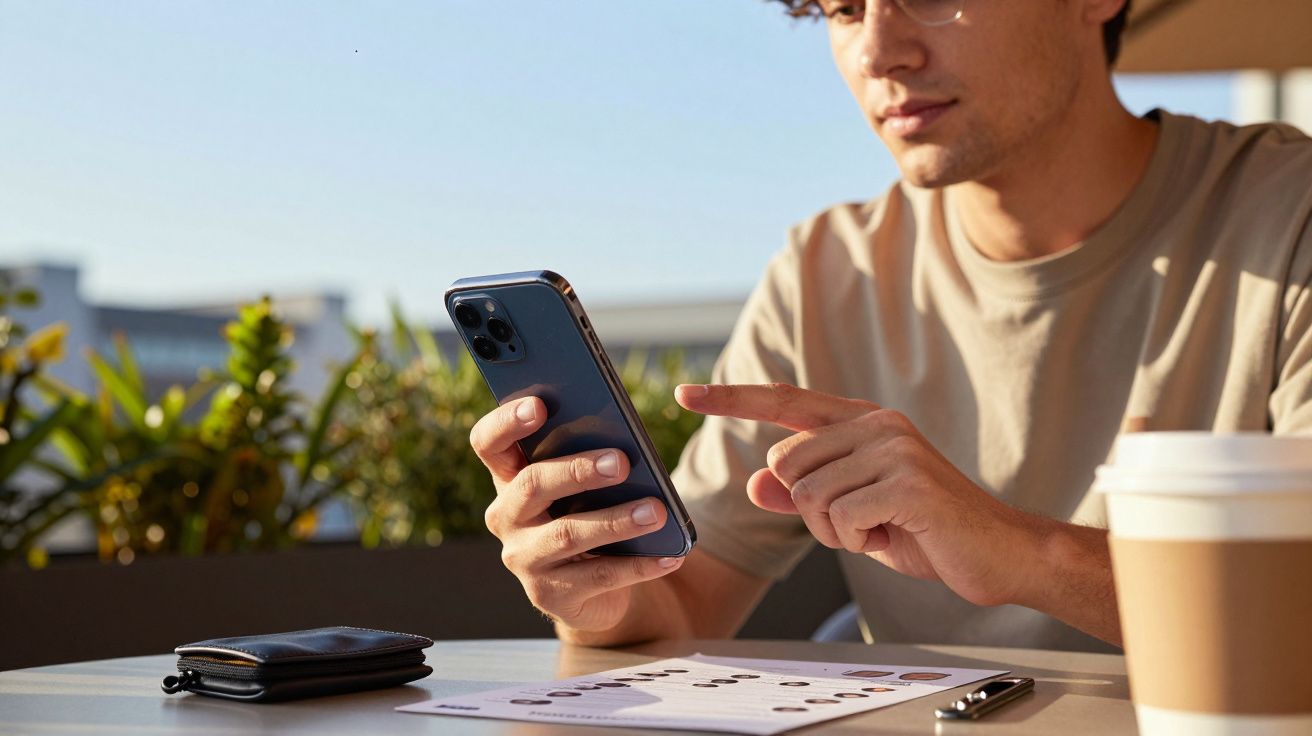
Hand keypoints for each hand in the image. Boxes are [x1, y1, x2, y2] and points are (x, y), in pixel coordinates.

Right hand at [471, 396, 685, 631]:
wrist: (593, 590)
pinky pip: (598, 577)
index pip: (488, 444)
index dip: (507, 422)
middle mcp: (507, 517)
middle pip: (532, 485)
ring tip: (657, 511)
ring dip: (617, 520)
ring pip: (568, 534)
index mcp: (510, 478)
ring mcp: (525, 559)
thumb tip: (627, 444)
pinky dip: (639, 565)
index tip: (539, 405)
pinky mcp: (550, 595)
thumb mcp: (585, 487)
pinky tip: (670, 555)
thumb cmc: (590, 516)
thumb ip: (591, 459)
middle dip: (577, 470)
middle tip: (622, 462)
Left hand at [674, 382, 1039, 607]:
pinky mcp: (907, 481)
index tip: (686, 395)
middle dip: (808, 511)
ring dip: (835, 532)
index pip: (784, 401)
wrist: (1002, 555)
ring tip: (881, 531)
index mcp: (862, 422)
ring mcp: (894, 448)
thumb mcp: (854, 515)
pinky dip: (857, 542)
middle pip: (785, 464)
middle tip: (859, 525)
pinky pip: (840, 518)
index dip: (732, 398)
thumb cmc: (928, 532)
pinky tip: (893, 538)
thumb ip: (804, 495)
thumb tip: (754, 482)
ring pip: (808, 495)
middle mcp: (876, 424)